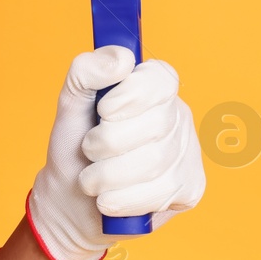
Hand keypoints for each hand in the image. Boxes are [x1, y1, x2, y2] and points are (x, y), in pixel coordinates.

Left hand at [26, 47, 205, 259]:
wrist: (71, 200)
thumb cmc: (74, 147)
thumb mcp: (70, 103)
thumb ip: (86, 71)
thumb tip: (122, 59)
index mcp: (153, 89)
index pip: (161, 79)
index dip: (130, 95)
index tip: (103, 110)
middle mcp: (178, 117)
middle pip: (154, 125)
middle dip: (107, 143)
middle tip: (89, 150)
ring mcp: (188, 154)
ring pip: (153, 163)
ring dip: (106, 175)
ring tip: (92, 178)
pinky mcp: (191, 189)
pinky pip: (158, 193)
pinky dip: (121, 199)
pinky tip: (109, 198)